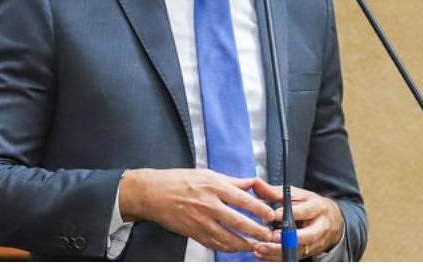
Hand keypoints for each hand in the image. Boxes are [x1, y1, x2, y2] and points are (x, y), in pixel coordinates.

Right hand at [118, 168, 275, 252]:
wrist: (153, 193)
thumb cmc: (178, 181)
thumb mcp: (207, 174)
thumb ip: (232, 181)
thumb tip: (252, 183)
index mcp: (214, 186)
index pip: (243, 199)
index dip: (260, 209)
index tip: (270, 215)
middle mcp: (208, 204)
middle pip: (238, 221)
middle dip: (256, 230)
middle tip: (268, 235)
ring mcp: (200, 220)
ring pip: (228, 237)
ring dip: (244, 243)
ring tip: (255, 245)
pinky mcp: (193, 232)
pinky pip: (214, 243)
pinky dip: (227, 248)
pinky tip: (236, 247)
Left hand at [249, 179, 344, 260]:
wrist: (331, 221)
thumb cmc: (310, 205)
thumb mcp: (296, 195)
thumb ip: (275, 191)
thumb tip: (256, 183)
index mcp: (318, 208)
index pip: (307, 211)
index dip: (293, 213)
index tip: (275, 214)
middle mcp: (320, 227)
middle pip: (308, 235)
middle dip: (290, 238)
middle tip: (272, 236)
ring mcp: (315, 243)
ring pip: (299, 250)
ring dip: (279, 251)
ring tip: (261, 248)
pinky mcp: (308, 253)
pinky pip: (292, 258)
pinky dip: (276, 258)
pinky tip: (261, 255)